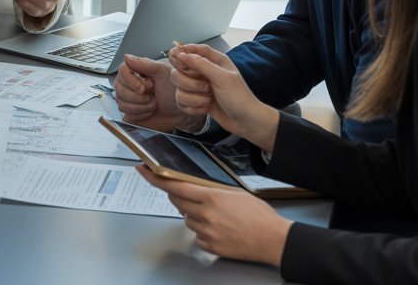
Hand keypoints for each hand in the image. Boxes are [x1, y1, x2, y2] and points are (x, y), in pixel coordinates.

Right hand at [114, 54, 202, 132]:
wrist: (181, 107)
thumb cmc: (174, 88)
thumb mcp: (163, 71)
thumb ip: (144, 64)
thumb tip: (126, 57)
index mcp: (135, 70)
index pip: (121, 71)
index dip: (131, 81)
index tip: (143, 88)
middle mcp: (128, 84)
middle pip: (119, 89)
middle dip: (138, 96)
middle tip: (152, 96)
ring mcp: (127, 99)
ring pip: (122, 104)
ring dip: (141, 106)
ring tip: (153, 103)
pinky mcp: (130, 113)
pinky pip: (127, 116)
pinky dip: (141, 115)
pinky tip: (149, 111)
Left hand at [137, 165, 290, 265]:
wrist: (273, 239)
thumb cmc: (260, 215)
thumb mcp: (236, 193)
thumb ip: (212, 190)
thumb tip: (195, 188)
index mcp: (212, 197)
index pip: (175, 186)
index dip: (155, 178)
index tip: (143, 171)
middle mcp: (206, 214)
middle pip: (177, 202)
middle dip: (177, 196)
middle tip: (188, 194)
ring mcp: (207, 232)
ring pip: (186, 219)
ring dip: (192, 214)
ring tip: (214, 215)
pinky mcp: (211, 246)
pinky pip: (196, 236)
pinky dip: (202, 231)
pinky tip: (217, 228)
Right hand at [169, 44, 278, 150]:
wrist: (246, 122)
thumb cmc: (239, 98)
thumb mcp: (222, 78)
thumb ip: (201, 64)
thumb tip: (182, 54)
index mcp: (214, 61)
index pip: (193, 50)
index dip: (183, 51)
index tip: (174, 56)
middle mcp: (204, 72)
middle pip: (180, 70)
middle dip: (189, 83)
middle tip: (206, 88)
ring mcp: (198, 87)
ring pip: (179, 88)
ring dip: (193, 98)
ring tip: (208, 100)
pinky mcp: (196, 100)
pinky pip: (182, 102)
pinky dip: (192, 107)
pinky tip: (205, 109)